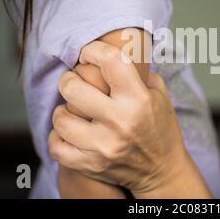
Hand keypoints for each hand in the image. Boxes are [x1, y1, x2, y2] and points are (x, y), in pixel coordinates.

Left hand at [48, 41, 211, 197]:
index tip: (88, 53)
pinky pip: (56, 147)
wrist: (162, 170)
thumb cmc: (160, 128)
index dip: (93, 50)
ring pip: (61, 119)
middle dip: (69, 80)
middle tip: (73, 82)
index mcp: (139, 99)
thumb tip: (116, 50)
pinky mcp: (91, 165)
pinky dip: (58, 137)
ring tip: (70, 110)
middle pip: (73, 88)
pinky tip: (68, 132)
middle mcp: (121, 121)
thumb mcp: (159, 94)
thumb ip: (139, 71)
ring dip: (62, 111)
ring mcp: (104, 146)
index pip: (110, 60)